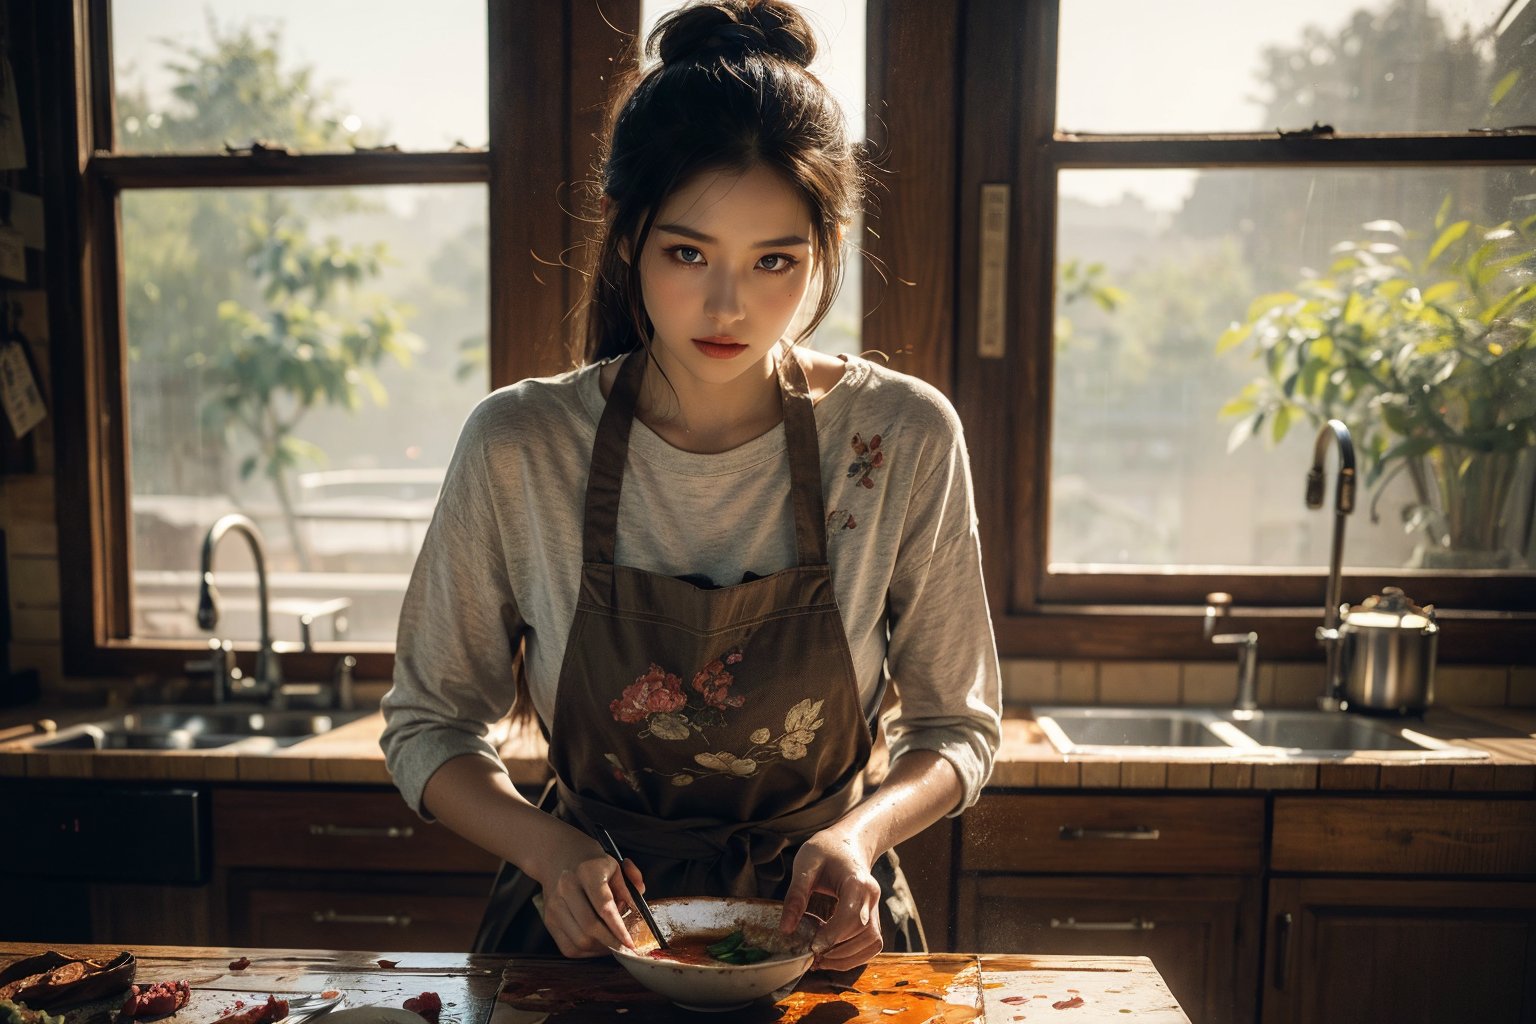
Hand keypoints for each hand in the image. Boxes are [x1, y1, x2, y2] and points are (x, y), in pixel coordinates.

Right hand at [535, 829, 647, 957]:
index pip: (604, 907)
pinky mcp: (548, 919)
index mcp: (587, 871)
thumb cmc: (591, 862)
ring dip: (599, 948)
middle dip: (611, 943)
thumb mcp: (615, 866)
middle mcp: (567, 887)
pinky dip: (586, 951)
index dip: (618, 929)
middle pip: (590, 928)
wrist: (557, 855)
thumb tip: (638, 912)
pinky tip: (598, 943)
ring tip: (612, 943)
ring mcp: (554, 905)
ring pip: (579, 941)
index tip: (630, 943)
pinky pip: (568, 947)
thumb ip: (631, 887)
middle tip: (625, 947)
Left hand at [779, 832, 882, 970]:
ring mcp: (875, 908)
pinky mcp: (873, 918)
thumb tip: (786, 929)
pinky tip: (834, 956)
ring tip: (821, 961)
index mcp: (858, 881)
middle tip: (812, 958)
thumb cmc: (826, 850)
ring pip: (872, 942)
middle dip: (838, 950)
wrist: (847, 843)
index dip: (833, 935)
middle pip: (863, 932)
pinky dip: (856, 956)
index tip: (812, 947)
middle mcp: (872, 897)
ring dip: (849, 957)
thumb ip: (796, 895)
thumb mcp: (805, 864)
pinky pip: (872, 943)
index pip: (852, 916)